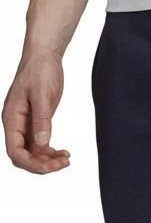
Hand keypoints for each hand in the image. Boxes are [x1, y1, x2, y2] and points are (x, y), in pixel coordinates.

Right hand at [2, 50, 69, 174]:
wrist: (44, 56)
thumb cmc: (40, 70)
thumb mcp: (42, 94)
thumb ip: (42, 119)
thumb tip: (42, 143)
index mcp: (12, 118)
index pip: (15, 151)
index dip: (32, 163)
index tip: (51, 166)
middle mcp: (16, 125)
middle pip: (23, 157)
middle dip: (41, 165)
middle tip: (63, 163)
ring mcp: (25, 126)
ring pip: (32, 154)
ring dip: (48, 161)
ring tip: (66, 159)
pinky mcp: (35, 124)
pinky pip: (40, 146)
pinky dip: (50, 153)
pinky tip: (64, 153)